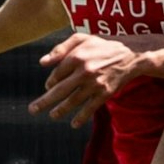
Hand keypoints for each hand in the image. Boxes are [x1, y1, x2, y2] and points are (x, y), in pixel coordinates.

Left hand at [30, 32, 147, 126]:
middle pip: (59, 90)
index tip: (49, 87)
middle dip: (44, 102)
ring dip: (60, 111)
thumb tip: (42, 62)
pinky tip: (74, 124)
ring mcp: (94, 84)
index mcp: (76, 57)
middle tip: (33, 110)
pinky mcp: (105, 93)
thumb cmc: (103, 46)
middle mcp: (84, 71)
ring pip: (73, 101)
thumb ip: (60, 49)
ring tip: (52, 116)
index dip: (50, 82)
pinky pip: (90, 108)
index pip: (56, 74)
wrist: (131, 55)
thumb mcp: (82, 39)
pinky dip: (81, 117)